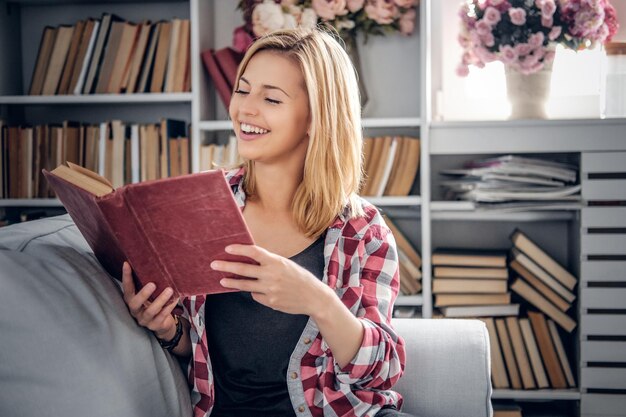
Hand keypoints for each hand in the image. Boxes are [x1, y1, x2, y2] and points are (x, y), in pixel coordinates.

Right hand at [121, 261, 178, 340]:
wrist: (162, 323)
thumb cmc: (154, 303)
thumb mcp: (149, 294)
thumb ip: (147, 282)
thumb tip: (153, 261)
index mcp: (132, 300)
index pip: (127, 288)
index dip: (126, 277)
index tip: (127, 264)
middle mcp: (135, 310)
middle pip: (135, 303)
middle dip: (143, 293)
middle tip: (153, 284)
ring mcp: (144, 319)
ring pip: (150, 311)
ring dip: (160, 300)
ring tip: (169, 290)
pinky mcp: (154, 325)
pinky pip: (162, 316)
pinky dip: (169, 307)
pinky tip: (175, 299)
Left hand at [212, 245, 332, 315]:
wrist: (314, 297)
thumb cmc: (299, 278)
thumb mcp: (286, 265)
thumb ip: (269, 262)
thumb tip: (249, 259)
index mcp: (276, 262)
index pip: (254, 252)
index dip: (239, 249)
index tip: (227, 248)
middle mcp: (272, 275)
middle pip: (243, 269)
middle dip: (226, 266)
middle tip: (214, 264)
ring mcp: (270, 289)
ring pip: (244, 285)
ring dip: (232, 282)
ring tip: (222, 280)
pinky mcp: (270, 301)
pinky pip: (255, 295)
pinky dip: (254, 292)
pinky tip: (260, 290)